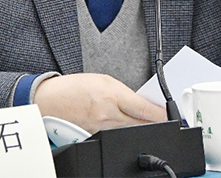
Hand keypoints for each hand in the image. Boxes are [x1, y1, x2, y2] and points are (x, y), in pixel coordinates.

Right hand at [33, 73, 165, 133]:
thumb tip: (142, 104)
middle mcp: (108, 115)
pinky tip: (125, 131)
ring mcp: (101, 130)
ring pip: (131, 134)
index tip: (172, 116)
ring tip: (147, 126)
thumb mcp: (103, 81)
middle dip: (156, 124)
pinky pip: (115, 139)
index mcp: (111, 95)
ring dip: (140, 129)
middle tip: (166, 123)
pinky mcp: (94, 139)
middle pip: (142, 125)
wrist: (49, 100)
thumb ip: (124, 93)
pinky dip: (123, 135)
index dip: (162, 114)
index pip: (145, 109)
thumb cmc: (73, 87)